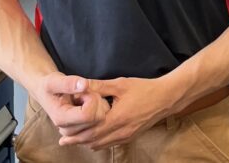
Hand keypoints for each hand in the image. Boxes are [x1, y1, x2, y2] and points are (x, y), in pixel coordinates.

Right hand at [33, 72, 109, 134]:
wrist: (45, 93)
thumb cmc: (49, 86)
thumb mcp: (54, 81)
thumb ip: (68, 83)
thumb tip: (84, 85)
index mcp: (61, 119)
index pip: (88, 115)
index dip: (92, 99)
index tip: (84, 89)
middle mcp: (69, 130)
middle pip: (98, 118)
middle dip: (97, 101)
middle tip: (85, 93)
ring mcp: (76, 133)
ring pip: (102, 121)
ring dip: (99, 106)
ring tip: (85, 99)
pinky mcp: (83, 132)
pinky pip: (102, 123)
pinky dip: (100, 111)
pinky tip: (88, 106)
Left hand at [57, 76, 176, 149]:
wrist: (166, 98)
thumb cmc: (144, 89)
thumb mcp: (120, 84)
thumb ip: (99, 86)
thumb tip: (81, 85)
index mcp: (115, 118)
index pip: (89, 131)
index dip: (74, 134)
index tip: (62, 134)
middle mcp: (120, 131)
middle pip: (93, 141)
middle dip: (77, 141)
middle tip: (63, 140)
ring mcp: (126, 136)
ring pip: (101, 144)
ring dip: (87, 143)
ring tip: (75, 140)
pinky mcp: (131, 136)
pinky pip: (111, 144)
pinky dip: (99, 143)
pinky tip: (94, 139)